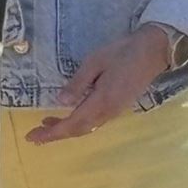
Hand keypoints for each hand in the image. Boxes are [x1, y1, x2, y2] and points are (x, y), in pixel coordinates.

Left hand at [26, 24, 169, 144]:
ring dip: (66, 129)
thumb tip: (60, 102)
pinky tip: (69, 116)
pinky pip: (95, 121)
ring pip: (87, 127)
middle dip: (55, 134)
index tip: (33, 137)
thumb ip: (78, 83)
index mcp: (102, 101)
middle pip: (79, 130)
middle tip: (34, 135)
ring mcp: (116, 110)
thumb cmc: (123, 53)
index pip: (73, 123)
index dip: (52, 133)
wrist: (154, 51)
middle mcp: (109, 111)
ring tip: (45, 125)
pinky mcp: (119, 106)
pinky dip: (78, 123)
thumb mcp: (95, 62)